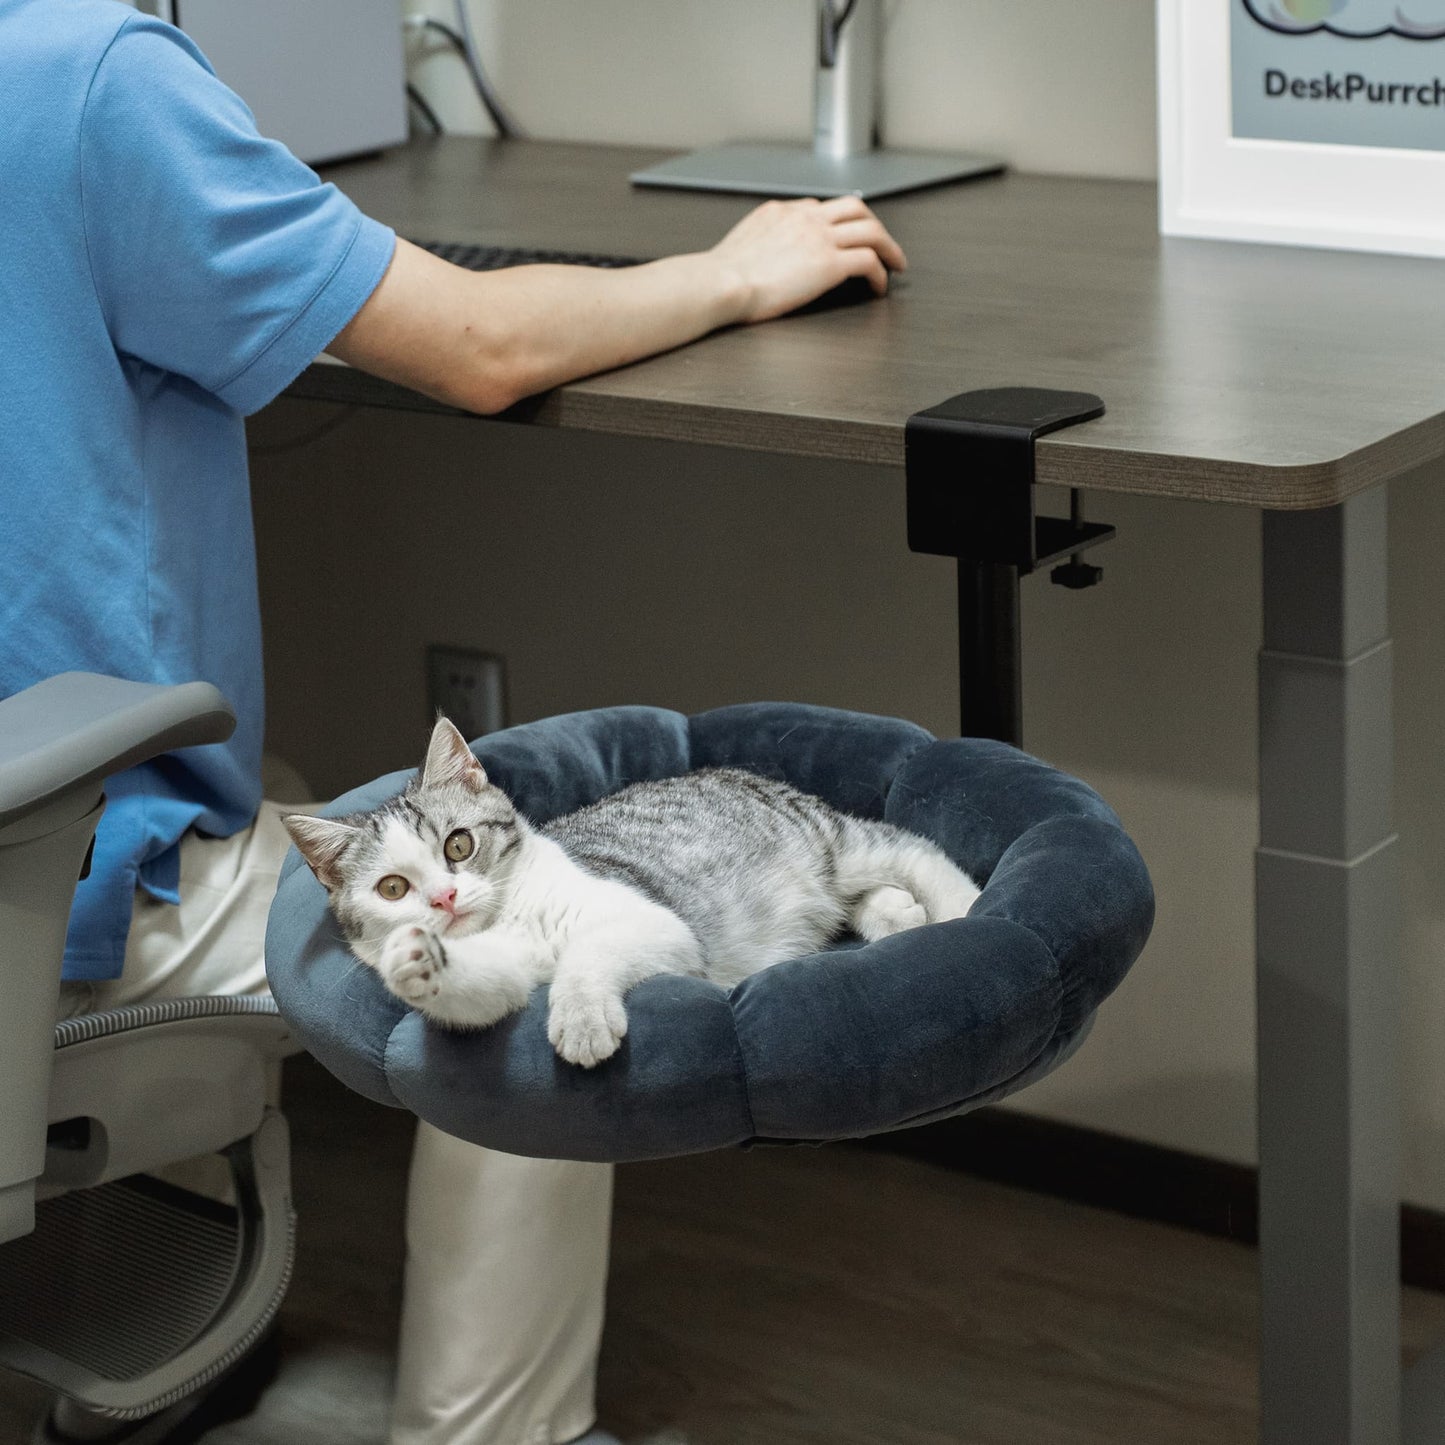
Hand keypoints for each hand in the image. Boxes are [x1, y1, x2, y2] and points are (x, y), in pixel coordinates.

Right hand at [709, 196, 907, 323]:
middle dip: (874, 225)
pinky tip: (880, 286)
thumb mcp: (742, 244)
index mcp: (782, 211)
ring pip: (870, 230)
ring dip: (889, 247)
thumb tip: (768, 255)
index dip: (839, 223)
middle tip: (884, 244)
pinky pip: (869, 261)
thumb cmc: (722, 276)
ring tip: (895, 264)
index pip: (822, 208)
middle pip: (855, 208)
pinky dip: (881, 273)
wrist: (721, 283)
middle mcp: (806, 217)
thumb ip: (763, 240)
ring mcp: (820, 238)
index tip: (845, 237)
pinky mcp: (830, 263)